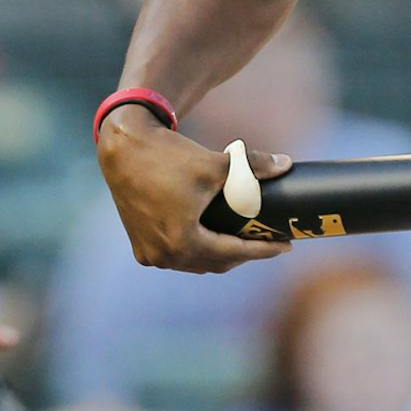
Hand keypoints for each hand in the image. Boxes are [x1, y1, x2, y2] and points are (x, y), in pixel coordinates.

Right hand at [95, 106, 292, 273]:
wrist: (123, 147)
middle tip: (267, 240)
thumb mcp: (216, 163)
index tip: (285, 244)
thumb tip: (286, 164)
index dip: (263, 250)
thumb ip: (254, 166)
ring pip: (195, 263)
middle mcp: (165, 256)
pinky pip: (176, 256)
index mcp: (184, 242)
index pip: (234, 253)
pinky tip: (211, 241)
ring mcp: (149, 253)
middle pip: (216, 263)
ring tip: (244, 241)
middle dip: (244, 254)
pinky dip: (196, 251)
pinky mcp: (140, 244)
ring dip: (220, 255)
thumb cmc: (169, 155)